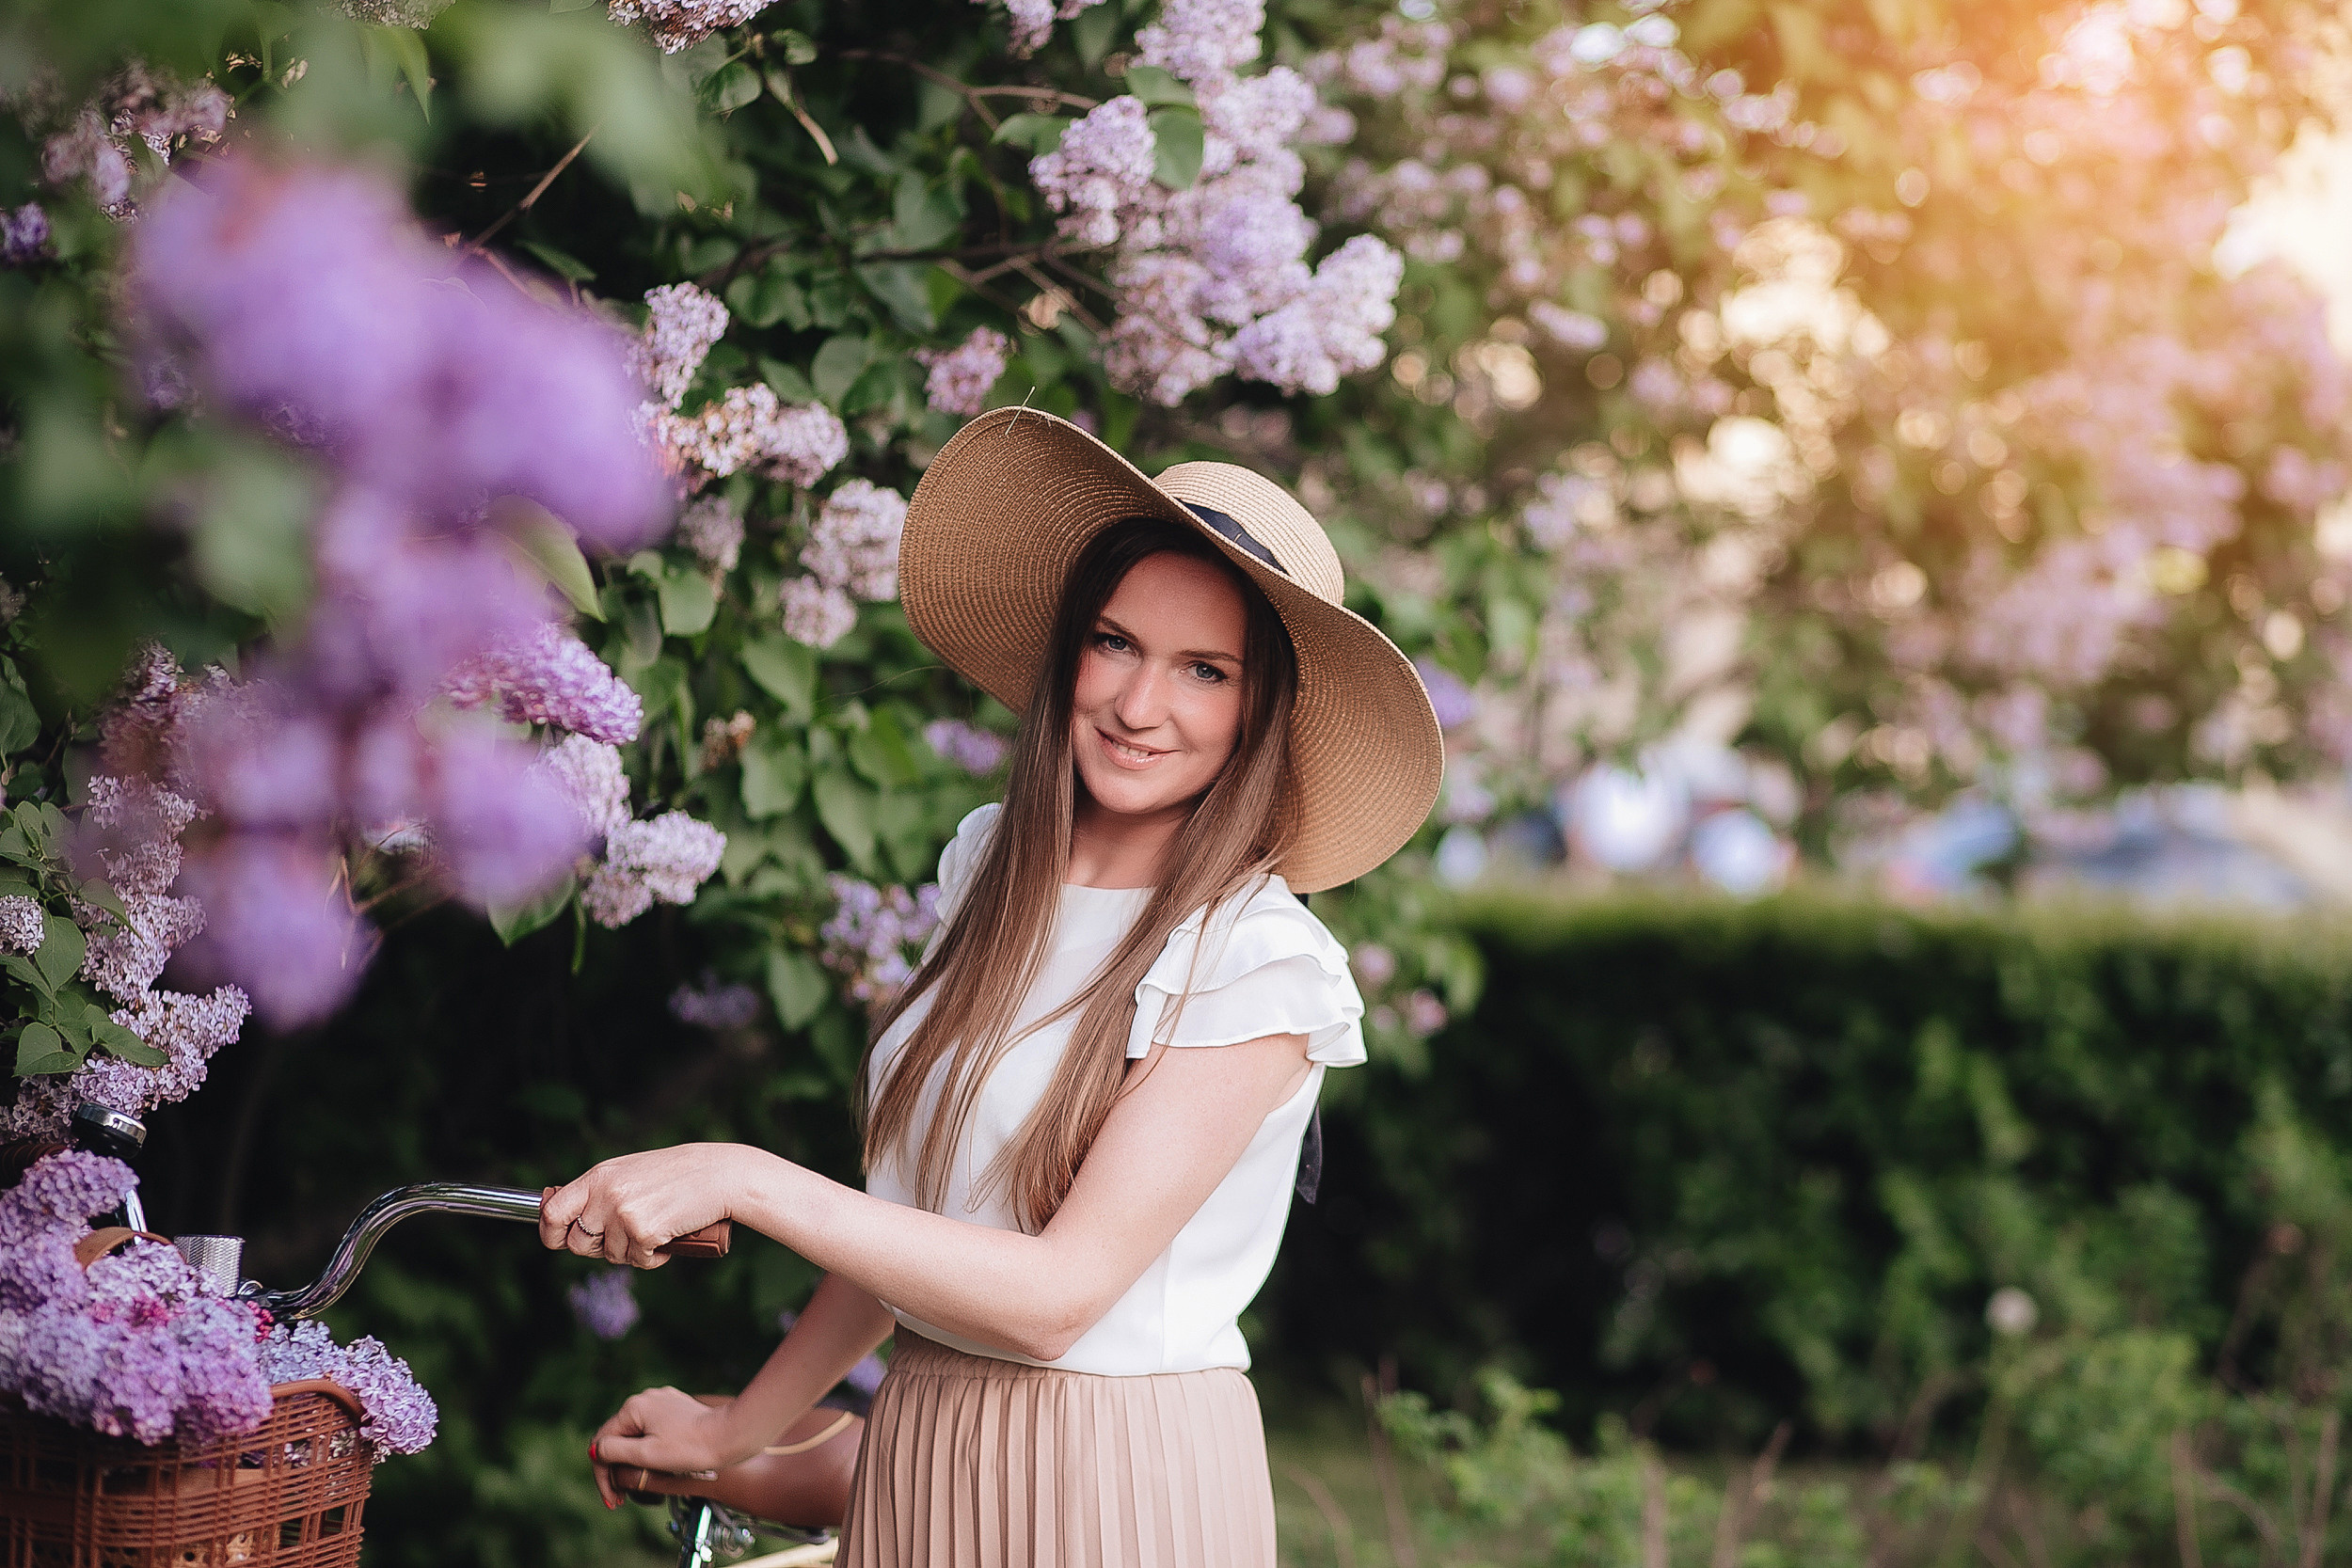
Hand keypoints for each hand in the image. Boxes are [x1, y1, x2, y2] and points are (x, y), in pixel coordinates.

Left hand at [539, 1143, 758, 1267]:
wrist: (720, 1175)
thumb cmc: (676, 1174)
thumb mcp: (628, 1173)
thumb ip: (596, 1191)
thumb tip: (553, 1209)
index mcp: (598, 1176)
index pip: (552, 1212)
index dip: (550, 1232)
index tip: (559, 1239)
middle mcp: (606, 1194)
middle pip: (578, 1244)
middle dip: (599, 1248)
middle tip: (625, 1234)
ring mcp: (624, 1214)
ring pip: (612, 1256)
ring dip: (633, 1251)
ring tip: (656, 1228)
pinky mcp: (645, 1232)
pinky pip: (639, 1262)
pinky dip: (654, 1257)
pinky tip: (668, 1238)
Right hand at [588, 1387, 750, 1508]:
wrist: (730, 1435)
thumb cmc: (691, 1447)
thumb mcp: (647, 1453)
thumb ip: (615, 1451)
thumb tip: (595, 1450)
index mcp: (634, 1408)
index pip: (602, 1444)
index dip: (603, 1475)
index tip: (612, 1501)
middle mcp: (645, 1400)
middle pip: (618, 1440)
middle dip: (618, 1471)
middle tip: (621, 1501)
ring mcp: (662, 1403)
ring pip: (636, 1437)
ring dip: (633, 1464)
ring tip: (639, 1490)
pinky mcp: (676, 1410)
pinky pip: (653, 1433)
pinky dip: (649, 1452)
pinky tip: (656, 1470)